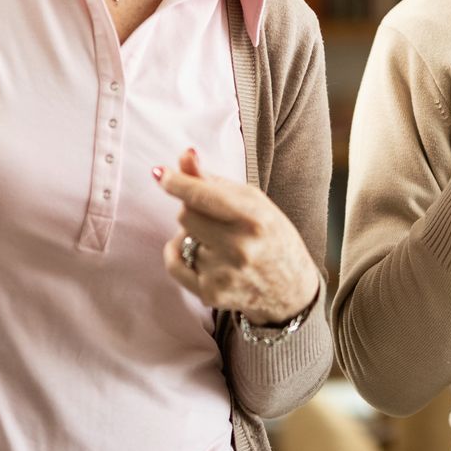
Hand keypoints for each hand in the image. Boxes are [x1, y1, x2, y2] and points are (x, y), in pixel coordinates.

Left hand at [157, 147, 321, 325]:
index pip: (203, 196)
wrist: (290, 290)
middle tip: (211, 216)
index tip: (160, 173)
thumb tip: (184, 156)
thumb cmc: (273, 238)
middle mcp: (240, 248)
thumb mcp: (254, 203)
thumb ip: (215, 181)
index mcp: (255, 220)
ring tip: (219, 243)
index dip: (177, 182)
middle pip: (185, 215)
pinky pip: (173, 264)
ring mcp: (224, 274)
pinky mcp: (210, 294)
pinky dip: (178, 254)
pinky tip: (197, 254)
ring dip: (192, 235)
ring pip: (181, 238)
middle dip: (191, 209)